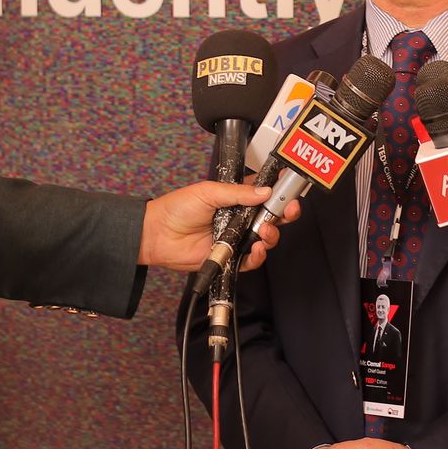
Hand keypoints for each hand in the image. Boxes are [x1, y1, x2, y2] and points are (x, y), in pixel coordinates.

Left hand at [138, 183, 296, 272]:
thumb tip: (265, 192)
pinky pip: (251, 260)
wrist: (157, 234)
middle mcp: (240, 218)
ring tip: (264, 231)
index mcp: (236, 197)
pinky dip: (258, 255)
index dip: (279, 192)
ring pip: (266, 238)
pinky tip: (257, 249)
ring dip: (272, 234)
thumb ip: (238, 193)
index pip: (265, 193)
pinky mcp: (231, 257)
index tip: (290, 189)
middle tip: (288, 210)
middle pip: (272, 216)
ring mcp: (237, 238)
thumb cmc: (177, 208)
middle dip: (285, 213)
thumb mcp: (209, 192)